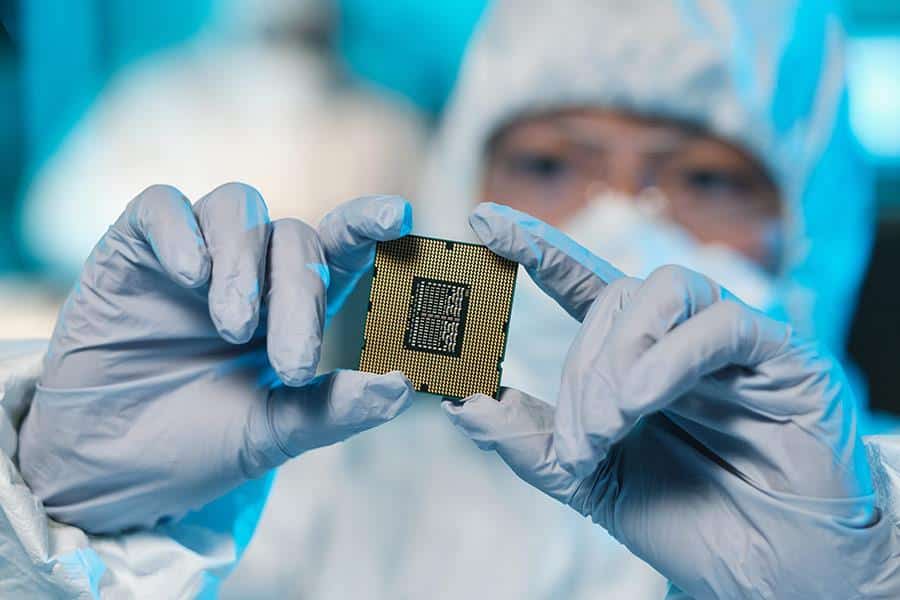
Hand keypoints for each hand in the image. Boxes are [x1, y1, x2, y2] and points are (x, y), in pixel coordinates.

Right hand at [19, 183, 414, 533]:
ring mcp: (192, 256)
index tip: (398, 216)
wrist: (107, 468)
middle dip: (300, 295)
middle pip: (293, 237)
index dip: (367, 224)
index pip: (339, 248)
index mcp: (293, 306)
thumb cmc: (197, 443)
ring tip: (232, 325)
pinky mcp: (133, 251)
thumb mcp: (273, 433)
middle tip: (289, 362)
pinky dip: (181, 231)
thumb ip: (332, 409)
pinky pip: (162, 206)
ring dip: (244, 262)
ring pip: (237, 207)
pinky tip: (189, 275)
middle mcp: (250, 271)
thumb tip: (400, 386)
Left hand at [444, 203, 895, 598]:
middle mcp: (678, 334)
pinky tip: (646, 400)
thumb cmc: (687, 519)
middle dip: (584, 369)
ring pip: (662, 290)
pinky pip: (721, 323)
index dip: (535, 247)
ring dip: (621, 357)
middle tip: (584, 442)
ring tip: (615, 422)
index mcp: (633, 355)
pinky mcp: (784, 354)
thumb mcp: (589, 480)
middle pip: (613, 297)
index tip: (482, 218)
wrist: (772, 571)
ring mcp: (731, 338)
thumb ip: (528, 440)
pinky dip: (670, 358)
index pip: (579, 282)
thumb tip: (458, 402)